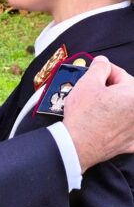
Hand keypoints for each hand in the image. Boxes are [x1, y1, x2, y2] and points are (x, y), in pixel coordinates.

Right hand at [63, 55, 133, 172]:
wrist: (77, 144)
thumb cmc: (84, 115)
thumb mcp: (88, 82)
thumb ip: (99, 67)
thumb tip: (103, 62)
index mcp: (133, 95)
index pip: (121, 74)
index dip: (104, 71)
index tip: (94, 74)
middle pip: (125, 92)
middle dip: (110, 88)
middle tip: (93, 90)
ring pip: (126, 109)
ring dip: (115, 105)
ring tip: (95, 105)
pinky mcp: (129, 143)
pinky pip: (128, 131)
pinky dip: (120, 126)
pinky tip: (108, 123)